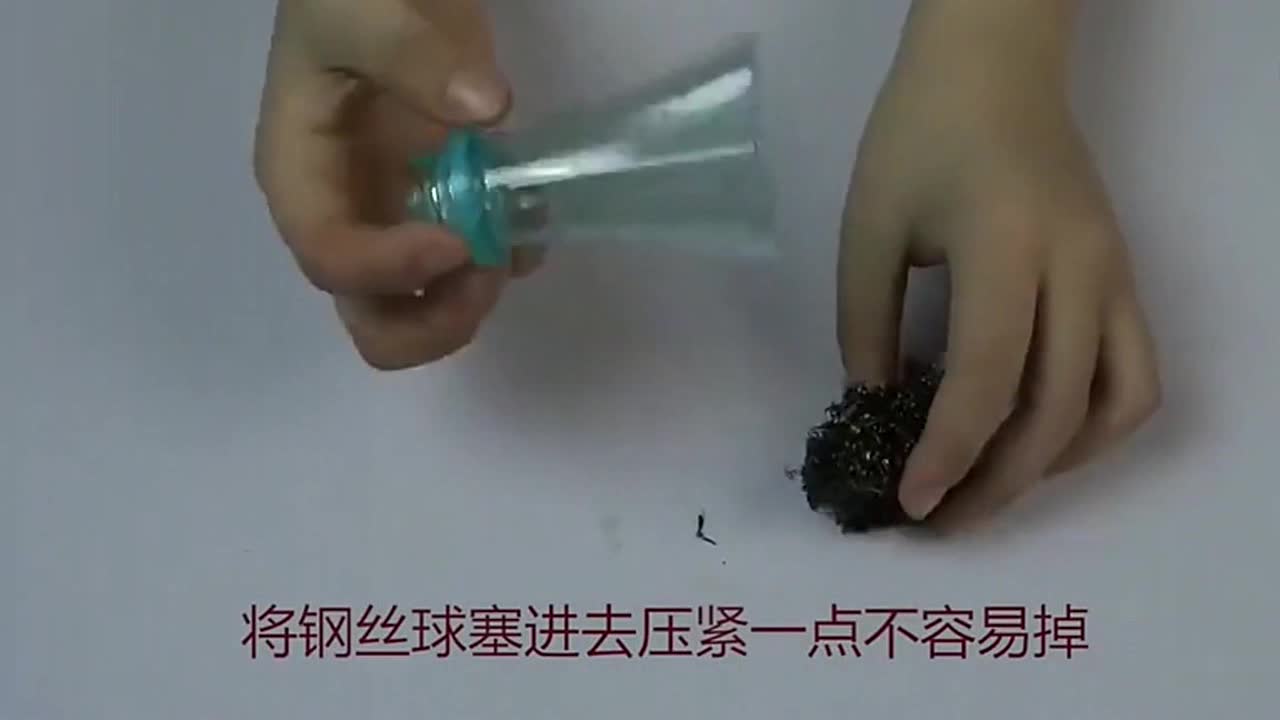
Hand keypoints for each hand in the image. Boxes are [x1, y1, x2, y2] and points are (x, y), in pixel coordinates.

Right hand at [253, 0, 541, 370]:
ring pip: (427, 312)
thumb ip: (410, 54)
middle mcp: (344, 220)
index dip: (394, 269)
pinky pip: (473, 269)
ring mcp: (394, 225)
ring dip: (477, 295)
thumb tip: (485, 108)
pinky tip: (531, 215)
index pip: (331, 261)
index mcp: (302, 179)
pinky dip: (508, 260)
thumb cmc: (349, 1)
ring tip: (516, 233)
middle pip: (376, 324)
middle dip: (439, 317)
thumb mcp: (359, 11)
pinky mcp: (441, 214)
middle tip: (489, 265)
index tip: (461, 240)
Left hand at [837, 0, 1160, 531]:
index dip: (947, 452)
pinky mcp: (1123, 276)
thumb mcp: (869, 226)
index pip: (987, 378)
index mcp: (1006, 246)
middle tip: (941, 519)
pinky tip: (1040, 439)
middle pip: (1059, 410)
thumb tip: (876, 404)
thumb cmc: (918, 134)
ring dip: (1056, 464)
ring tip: (991, 487)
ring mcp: (1113, 273)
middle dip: (998, 482)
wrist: (994, 66)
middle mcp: (1078, 268)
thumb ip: (865, 322)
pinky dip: (1096, 425)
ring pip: (1117, 404)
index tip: (908, 502)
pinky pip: (1135, 372)